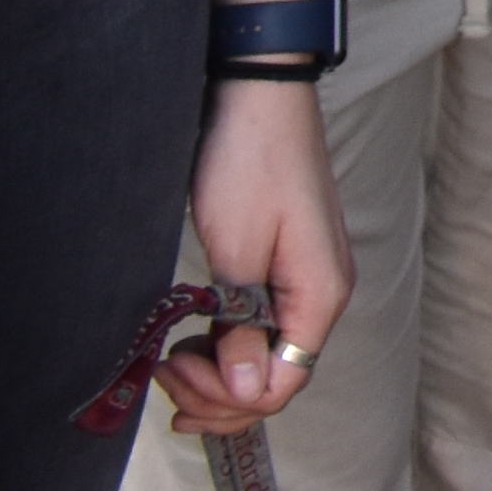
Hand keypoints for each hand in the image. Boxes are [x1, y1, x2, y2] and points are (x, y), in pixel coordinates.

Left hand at [158, 78, 348, 434]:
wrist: (260, 93)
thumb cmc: (250, 162)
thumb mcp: (236, 253)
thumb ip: (243, 328)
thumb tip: (249, 390)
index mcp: (321, 295)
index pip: (284, 383)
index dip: (227, 397)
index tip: (177, 370)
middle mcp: (324, 294)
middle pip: (279, 376)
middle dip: (219, 392)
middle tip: (167, 372)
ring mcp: (308, 280)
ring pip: (269, 354)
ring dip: (220, 371)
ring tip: (173, 359)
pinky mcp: (289, 266)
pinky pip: (265, 326)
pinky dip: (229, 345)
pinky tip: (197, 341)